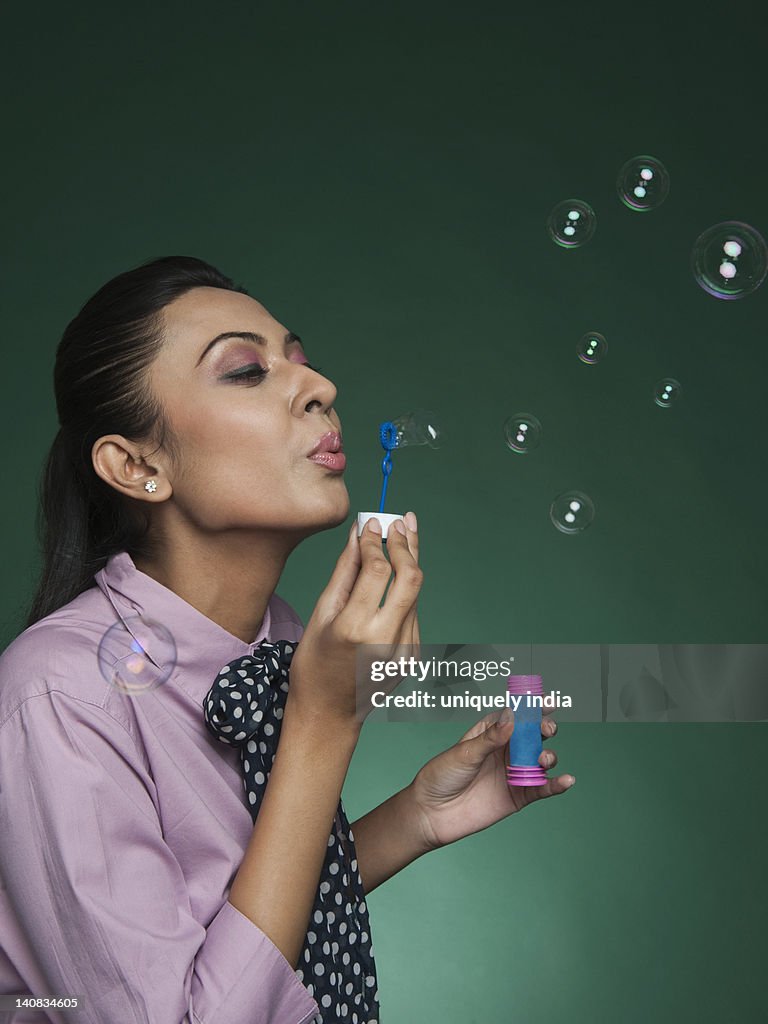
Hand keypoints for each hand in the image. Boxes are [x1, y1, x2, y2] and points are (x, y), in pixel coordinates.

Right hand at [287, 512, 421, 730]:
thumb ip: (345, 572)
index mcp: (356, 630)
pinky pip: (412, 611)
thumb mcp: (321, 615)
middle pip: (411, 578)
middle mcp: (387, 640)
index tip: (373, 523)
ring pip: (416, 593)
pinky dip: (404, 589)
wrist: (329, 714)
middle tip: (399, 521)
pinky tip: (395, 574)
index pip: (378, 572)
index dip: (377, 542)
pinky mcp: (414, 655)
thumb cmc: (315, 664)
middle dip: (406, 544)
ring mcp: (405, 650)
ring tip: (402, 533)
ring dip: (409, 562)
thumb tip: (358, 534)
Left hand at [408, 712, 574, 851]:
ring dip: (549, 756)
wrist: (432, 814)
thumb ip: (491, 737)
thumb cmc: (441, 776)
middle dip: (544, 729)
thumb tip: (511, 716)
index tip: (547, 704)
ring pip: (541, 760)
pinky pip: (542, 788)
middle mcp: (505, 750)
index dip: (532, 708)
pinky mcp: (518, 795)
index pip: (516, 716)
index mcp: (491, 733)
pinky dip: (556, 785)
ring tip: (543, 759)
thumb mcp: (464, 753)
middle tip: (546, 729)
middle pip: (533, 736)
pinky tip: (567, 780)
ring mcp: (513, 772)